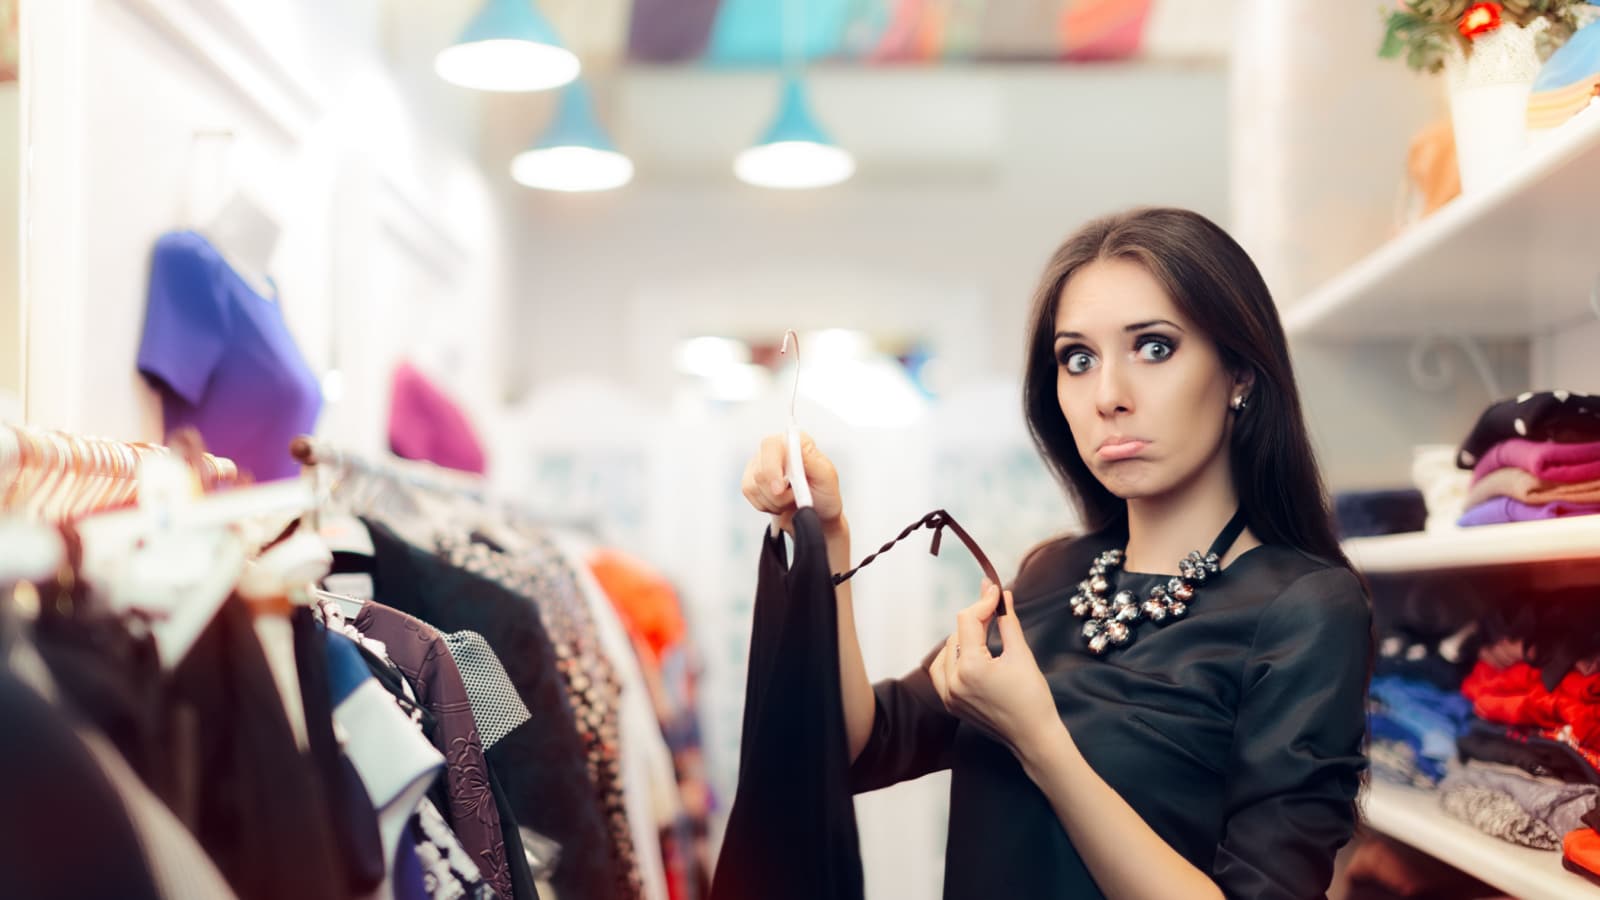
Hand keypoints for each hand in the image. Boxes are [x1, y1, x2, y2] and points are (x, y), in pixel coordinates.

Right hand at [739, 431, 843, 529]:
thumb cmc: (824, 494)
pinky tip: (779, 504)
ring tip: (790, 501)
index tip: (780, 490)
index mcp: (794, 443)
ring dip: (773, 502)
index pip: (771, 445)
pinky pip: (749, 493)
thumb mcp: (826, 477)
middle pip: (760, 470)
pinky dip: (765, 505)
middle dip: (776, 494)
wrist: (818, 516)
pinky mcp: (752, 479)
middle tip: (794, 499)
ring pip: (753, 485)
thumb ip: (812, 459)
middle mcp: (775, 450)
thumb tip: (797, 445)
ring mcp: (760, 464)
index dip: (772, 468)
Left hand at [930, 582, 1062, 760]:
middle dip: (976, 619)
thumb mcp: (1021, 654)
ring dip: (963, 638)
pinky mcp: (950, 704)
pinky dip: (954, 658)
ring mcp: (948, 695)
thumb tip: (1002, 595)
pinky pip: (942, 671)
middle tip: (995, 607)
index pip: (969, 620)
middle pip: (957, 634)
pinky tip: (971, 653)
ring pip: (947, 651)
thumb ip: (1008, 621)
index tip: (995, 589)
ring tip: (985, 631)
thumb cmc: (1032, 699)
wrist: (1034, 738)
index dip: (984, 601)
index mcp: (970, 668)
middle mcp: (952, 682)